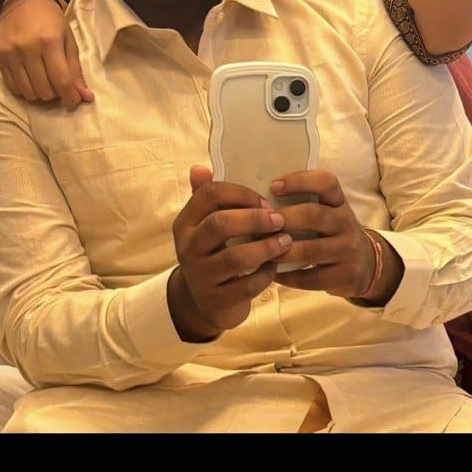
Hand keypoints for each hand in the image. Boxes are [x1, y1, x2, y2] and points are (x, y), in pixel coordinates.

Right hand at [0, 0, 92, 105]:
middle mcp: (28, 48)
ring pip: (28, 93)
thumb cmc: (51, 21)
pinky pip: (13, 87)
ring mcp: (11, 54)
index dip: (70, 97)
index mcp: (50, 41)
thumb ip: (76, 70)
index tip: (74, 100)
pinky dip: (25, 89)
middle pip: (44, 90)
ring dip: (40, 93)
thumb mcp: (69, 40)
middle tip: (58, 84)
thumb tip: (86, 98)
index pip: (61, 80)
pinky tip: (30, 78)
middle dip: (56, 94)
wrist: (22, 2)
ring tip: (45, 81)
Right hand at [168, 166, 292, 339]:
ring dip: (265, 247)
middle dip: (254, 219)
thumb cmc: (214, 253)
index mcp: (186, 222)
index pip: (208, 195)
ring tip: (285, 241)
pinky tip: (276, 267)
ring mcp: (200, 276)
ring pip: (235, 258)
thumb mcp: (206, 226)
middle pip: (219, 224)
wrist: (206, 303)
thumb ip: (207, 197)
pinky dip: (265, 275)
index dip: (240, 193)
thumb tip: (200, 167)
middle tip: (280, 220)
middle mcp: (188, 248)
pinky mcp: (216, 301)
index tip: (265, 200)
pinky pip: (246, 286)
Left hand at [269, 169, 401, 302]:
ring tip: (263, 251)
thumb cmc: (334, 232)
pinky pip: (312, 278)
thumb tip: (262, 203)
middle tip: (262, 225)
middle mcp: (346, 222)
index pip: (326, 182)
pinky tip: (274, 274)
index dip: (300, 181)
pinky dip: (289, 277)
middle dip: (284, 219)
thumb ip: (305, 203)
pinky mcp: (346, 275)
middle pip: (314, 215)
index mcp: (339, 201)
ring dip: (282, 251)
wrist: (366, 263)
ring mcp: (348, 250)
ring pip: (310, 250)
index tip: (274, 186)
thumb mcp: (328, 212)